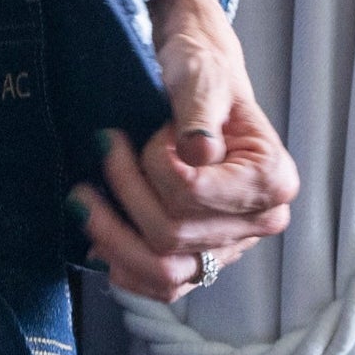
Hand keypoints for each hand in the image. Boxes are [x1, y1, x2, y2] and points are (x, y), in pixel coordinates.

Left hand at [69, 0, 298, 301]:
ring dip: (114, 238)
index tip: (153, 132)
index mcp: (273, 179)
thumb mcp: (202, 75)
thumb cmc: (203, 69)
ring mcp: (230, 246)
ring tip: (81, 201)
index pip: (197, 193)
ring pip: (165, 271)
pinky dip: (126, 268)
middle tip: (105, 145)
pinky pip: (163, 286)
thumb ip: (200, 113)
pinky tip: (97, 242)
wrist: (196, 76)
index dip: (159, 165)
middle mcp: (259, 222)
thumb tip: (199, 152)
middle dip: (126, 191)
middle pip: (175, 234)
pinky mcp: (202, 258)